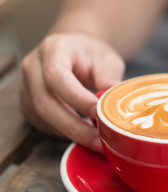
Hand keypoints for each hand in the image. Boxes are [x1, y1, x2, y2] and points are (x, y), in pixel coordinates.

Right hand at [20, 33, 124, 151]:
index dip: (77, 99)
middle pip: (45, 103)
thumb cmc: (92, 55)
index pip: (56, 76)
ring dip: (71, 133)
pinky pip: (44, 124)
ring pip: (43, 118)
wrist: (75, 51)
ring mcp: (26, 87)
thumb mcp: (107, 60)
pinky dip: (66, 133)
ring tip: (97, 140)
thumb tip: (116, 106)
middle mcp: (33, 67)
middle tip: (99, 140)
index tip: (99, 114)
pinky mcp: (28, 105)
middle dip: (74, 126)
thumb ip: (109, 80)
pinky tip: (85, 135)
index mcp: (53, 49)